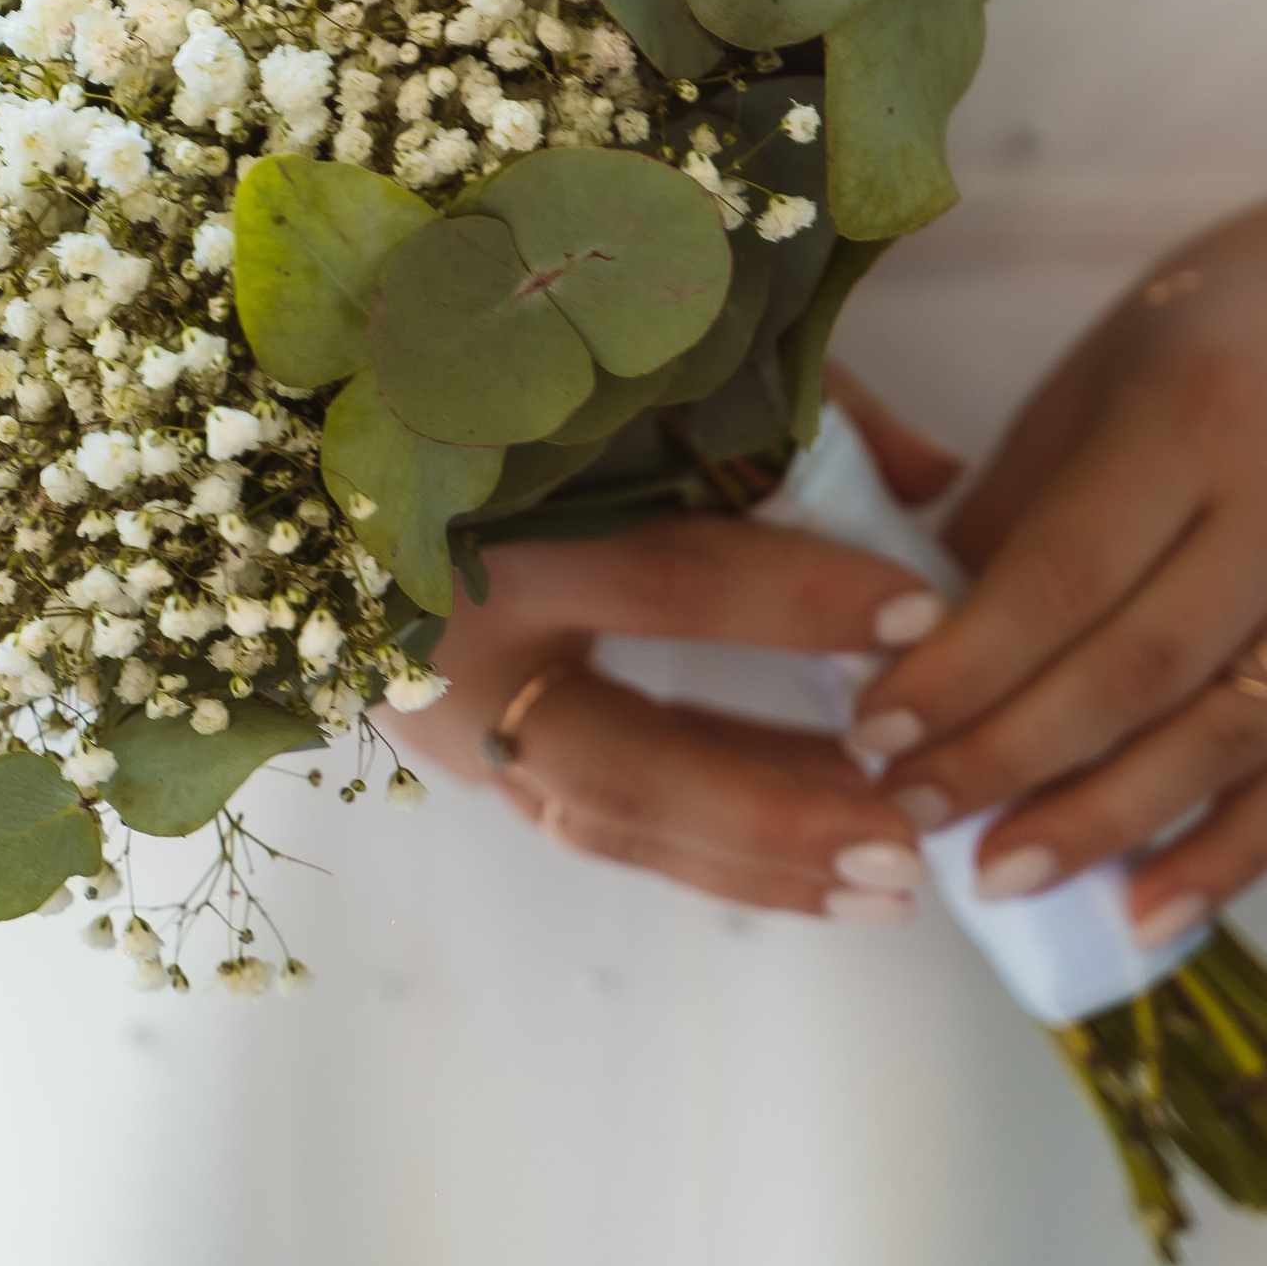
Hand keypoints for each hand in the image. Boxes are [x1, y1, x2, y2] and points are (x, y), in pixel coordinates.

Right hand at [410, 378, 962, 917]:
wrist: (334, 463)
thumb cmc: (492, 397)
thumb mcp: (625, 382)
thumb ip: (777, 412)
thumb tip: (933, 475)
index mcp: (481, 533)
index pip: (659, 580)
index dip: (793, 599)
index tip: (921, 612)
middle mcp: (458, 656)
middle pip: (623, 760)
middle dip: (773, 804)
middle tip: (904, 835)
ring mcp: (461, 728)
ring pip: (616, 822)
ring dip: (759, 858)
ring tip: (892, 883)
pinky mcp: (485, 764)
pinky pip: (613, 825)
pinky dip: (723, 851)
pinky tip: (828, 865)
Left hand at [856, 101, 1266, 940]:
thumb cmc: (1234, 324)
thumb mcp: (1107, 368)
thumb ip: (1016, 501)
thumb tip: (906, 641)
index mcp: (1202, 410)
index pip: (1063, 574)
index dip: (961, 669)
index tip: (873, 732)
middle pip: (1139, 671)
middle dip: (1010, 759)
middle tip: (911, 812)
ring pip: (1226, 740)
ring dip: (1103, 825)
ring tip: (1000, 876)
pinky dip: (1227, 856)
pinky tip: (1142, 912)